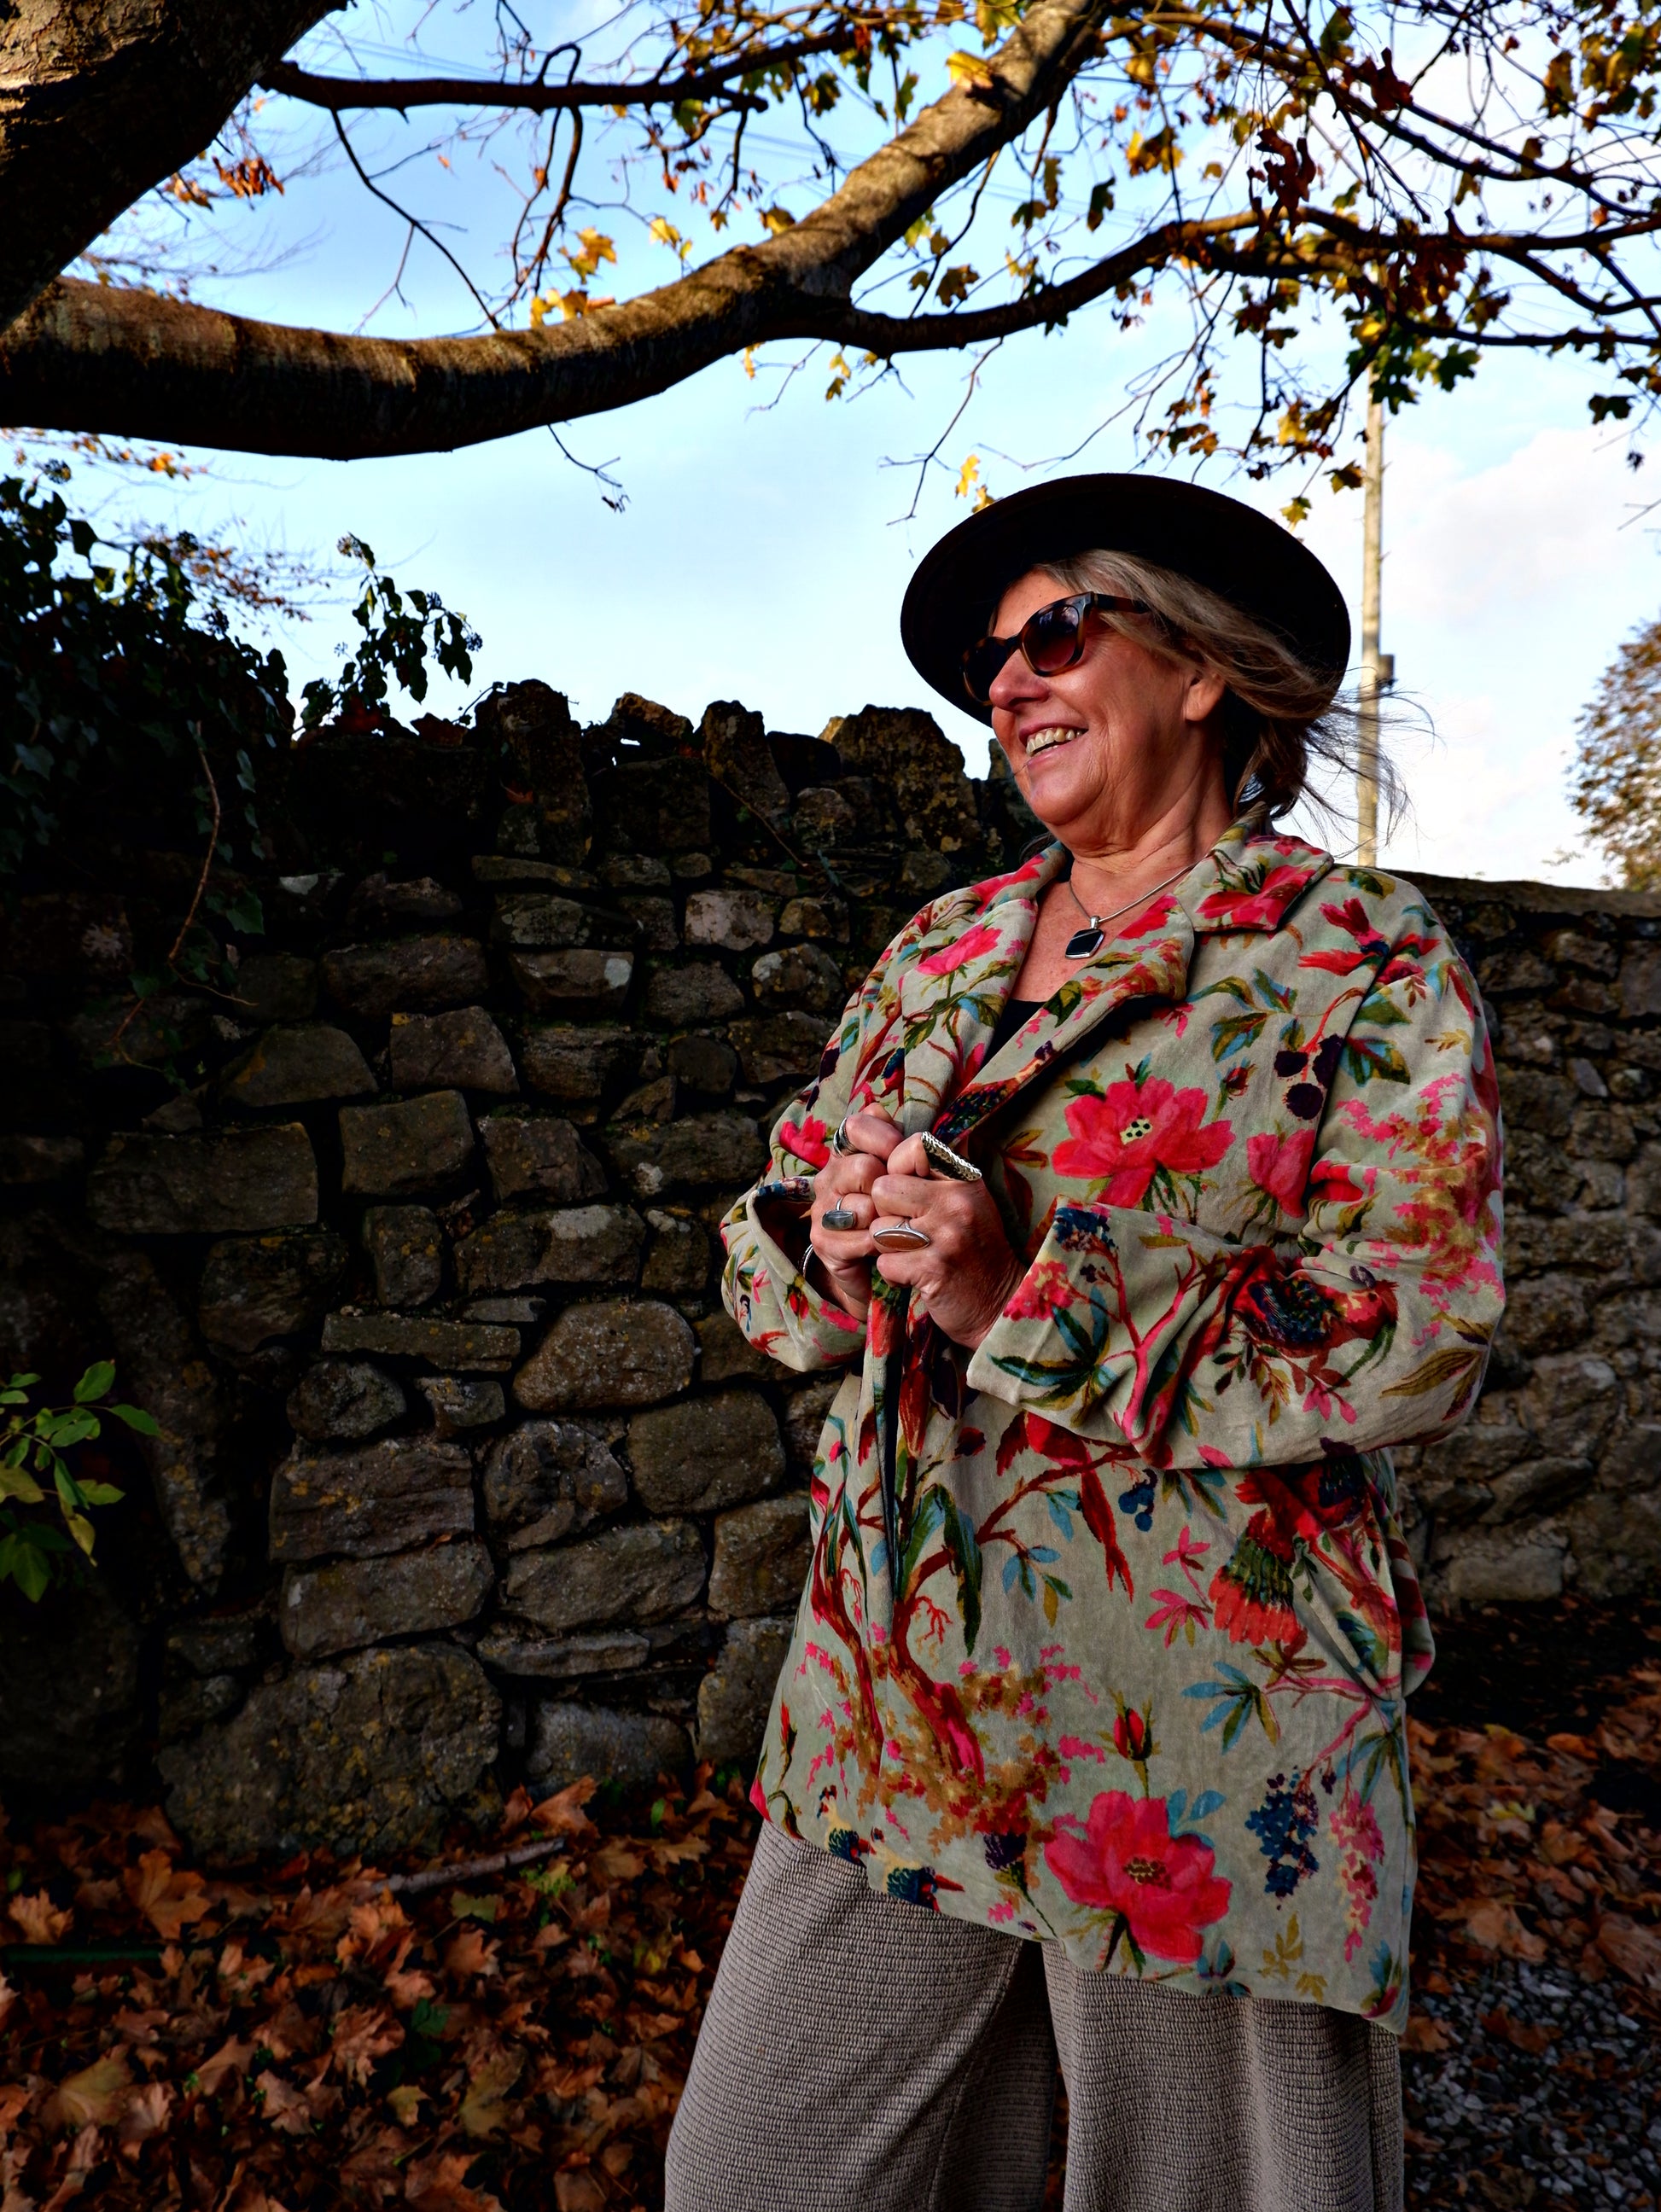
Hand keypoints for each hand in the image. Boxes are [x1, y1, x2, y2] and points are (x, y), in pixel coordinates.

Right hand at [804, 1110, 903, 1321]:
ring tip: (899, 1230)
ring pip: (862, 1207)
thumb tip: (880, 1109)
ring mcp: (823, 1210)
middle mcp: (829, 1177)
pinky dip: (882, 1244)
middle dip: (890, 1188)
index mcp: (847, 1153)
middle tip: (905, 1204)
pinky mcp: (824, 1242)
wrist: (888, 1264)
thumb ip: (897, 1141)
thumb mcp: (904, 1174)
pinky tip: (890, 1246)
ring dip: (889, 1221)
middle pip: (862, 1168)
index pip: (856, 1126)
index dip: (885, 1138)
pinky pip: (860, 1239)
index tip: (904, 1157)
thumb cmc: (899, 1213)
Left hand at [868, 1133, 1025, 1349]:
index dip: (896, 1168)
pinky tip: (914, 1276)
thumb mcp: (966, 1202)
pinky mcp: (934, 1268)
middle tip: (908, 1232)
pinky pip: (884, 1262)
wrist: (1001, 1305)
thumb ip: (933, 1175)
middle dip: (885, 1213)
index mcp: (965, 1179)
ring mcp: (947, 1234)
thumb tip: (886, 1147)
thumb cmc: (974, 1251)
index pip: (912, 1147)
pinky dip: (893, 1274)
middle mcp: (957, 1201)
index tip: (906, 1194)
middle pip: (883, 1188)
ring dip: (887, 1247)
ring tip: (913, 1255)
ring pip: (878, 1227)